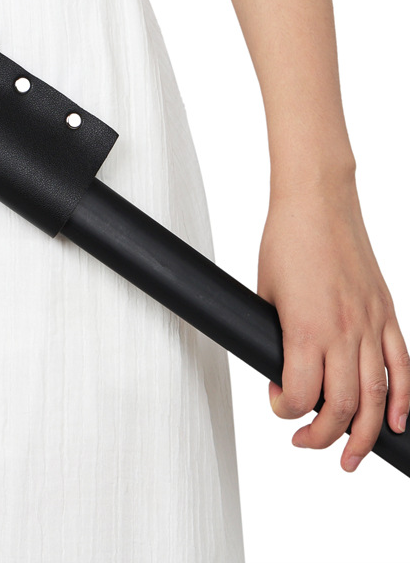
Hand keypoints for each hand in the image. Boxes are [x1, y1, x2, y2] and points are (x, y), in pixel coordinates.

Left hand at [257, 176, 409, 470]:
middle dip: (324, 436)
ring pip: (379, 397)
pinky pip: (403, 367)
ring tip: (351, 457)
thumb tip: (279, 370)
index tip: (277, 404)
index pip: (301, 394)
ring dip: (367, 434)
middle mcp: (343, 332)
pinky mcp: (387, 314)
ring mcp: (371, 324)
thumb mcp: (265, 293)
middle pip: (343, 407)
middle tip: (307, 443)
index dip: (285, 409)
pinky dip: (405, 400)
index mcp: (306, 328)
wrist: (317, 203)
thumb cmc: (285, 241)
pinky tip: (400, 424)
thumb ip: (276, 335)